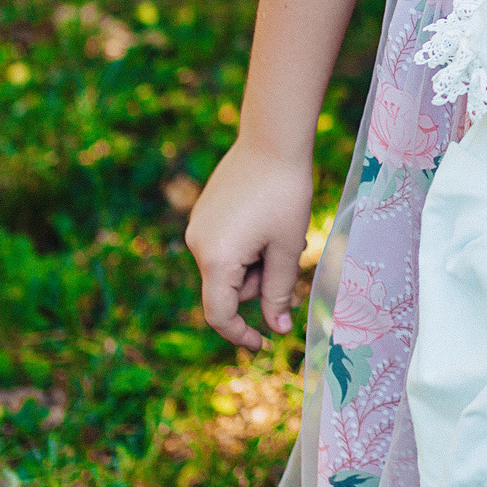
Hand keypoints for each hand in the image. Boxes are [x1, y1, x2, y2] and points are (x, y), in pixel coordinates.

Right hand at [185, 141, 314, 350]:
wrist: (272, 142)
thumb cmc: (286, 196)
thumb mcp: (288, 249)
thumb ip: (280, 293)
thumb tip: (276, 329)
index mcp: (216, 259)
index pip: (220, 314)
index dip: (241, 334)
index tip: (262, 344)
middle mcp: (197, 245)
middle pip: (230, 290)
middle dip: (261, 283)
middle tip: (289, 252)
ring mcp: (197, 227)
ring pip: (230, 268)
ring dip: (256, 262)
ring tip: (280, 230)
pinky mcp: (204, 214)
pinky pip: (226, 246)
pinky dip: (248, 246)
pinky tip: (267, 217)